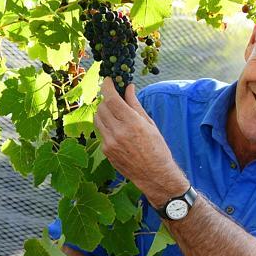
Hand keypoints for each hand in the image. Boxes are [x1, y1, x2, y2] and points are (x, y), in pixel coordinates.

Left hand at [94, 78, 187, 206]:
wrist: (154, 174)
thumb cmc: (157, 148)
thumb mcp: (150, 124)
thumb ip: (135, 105)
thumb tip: (128, 87)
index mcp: (132, 123)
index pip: (111, 99)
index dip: (107, 86)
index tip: (108, 80)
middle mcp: (118, 132)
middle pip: (102, 107)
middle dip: (107, 99)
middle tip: (114, 97)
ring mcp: (109, 142)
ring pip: (98, 118)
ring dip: (104, 111)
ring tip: (115, 113)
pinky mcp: (106, 151)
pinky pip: (101, 131)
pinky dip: (106, 125)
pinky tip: (117, 128)